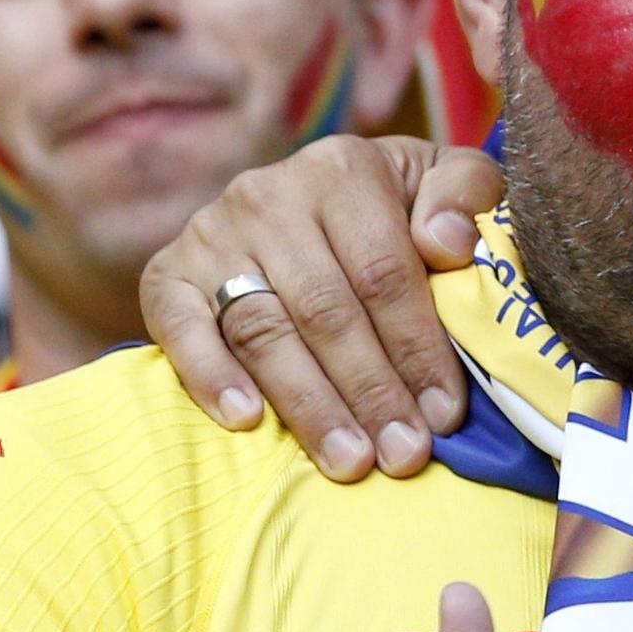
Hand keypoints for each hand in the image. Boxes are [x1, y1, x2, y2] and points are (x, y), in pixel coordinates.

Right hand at [138, 136, 501, 479]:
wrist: (316, 190)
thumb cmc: (400, 201)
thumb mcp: (446, 177)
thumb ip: (465, 193)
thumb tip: (447, 244)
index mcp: (343, 171)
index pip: (383, 273)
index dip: (417, 348)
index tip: (445, 414)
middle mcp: (269, 195)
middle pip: (325, 311)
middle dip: (370, 392)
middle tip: (402, 455)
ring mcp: (211, 234)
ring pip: (263, 330)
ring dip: (308, 405)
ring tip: (348, 460)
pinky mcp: (166, 271)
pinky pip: (178, 328)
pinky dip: (210, 376)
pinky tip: (247, 421)